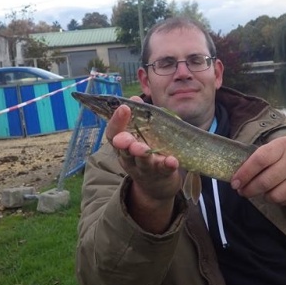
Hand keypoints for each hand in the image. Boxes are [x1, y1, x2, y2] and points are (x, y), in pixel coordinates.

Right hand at [105, 97, 181, 232]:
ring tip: (144, 149)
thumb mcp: (140, 135)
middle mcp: (130, 158)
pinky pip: (164, 170)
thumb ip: (138, 117)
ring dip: (142, 155)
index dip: (116, 121)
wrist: (156, 185)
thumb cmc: (146, 151)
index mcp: (122, 145)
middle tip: (127, 139)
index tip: (124, 108)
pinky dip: (167, 165)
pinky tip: (172, 160)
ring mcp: (145, 168)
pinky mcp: (162, 174)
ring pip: (142, 162)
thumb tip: (134, 99)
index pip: (113, 133)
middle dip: (125, 143)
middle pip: (124, 150)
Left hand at [230, 137, 285, 205]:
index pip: (259, 160)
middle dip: (249, 189)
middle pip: (265, 181)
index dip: (244, 173)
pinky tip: (278, 193)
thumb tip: (240, 174)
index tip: (235, 182)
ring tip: (262, 192)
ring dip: (264, 197)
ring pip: (276, 195)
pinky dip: (278, 200)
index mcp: (283, 146)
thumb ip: (263, 156)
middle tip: (243, 191)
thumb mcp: (281, 145)